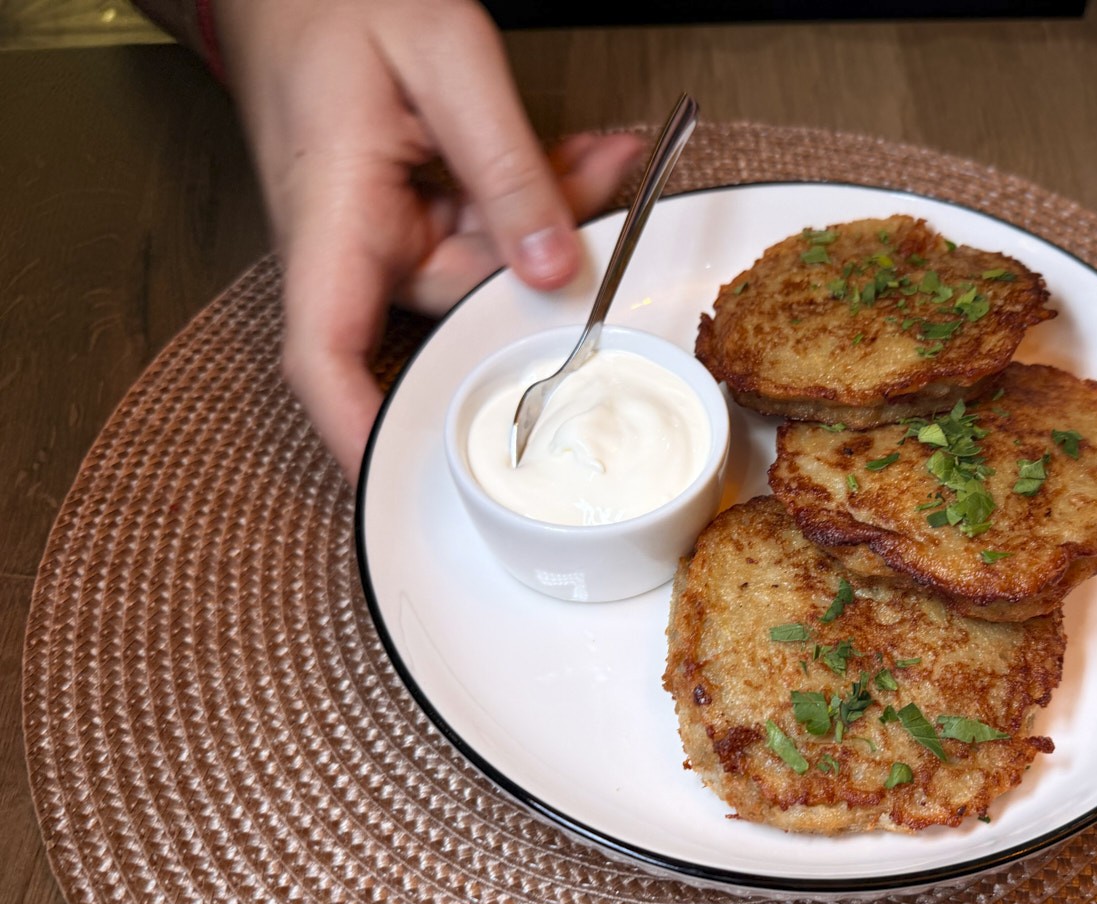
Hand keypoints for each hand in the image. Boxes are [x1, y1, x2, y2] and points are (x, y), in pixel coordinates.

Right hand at [215, 0, 642, 479]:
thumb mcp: (445, 60)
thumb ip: (507, 167)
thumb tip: (554, 268)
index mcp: (330, 216)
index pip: (327, 357)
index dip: (361, 433)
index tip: (404, 482)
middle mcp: (348, 243)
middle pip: (457, 310)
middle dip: (546, 267)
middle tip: (602, 184)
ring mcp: (376, 234)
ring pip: (486, 268)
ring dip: (552, 216)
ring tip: (599, 153)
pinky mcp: (402, 217)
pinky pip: (479, 230)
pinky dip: (530, 197)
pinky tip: (575, 157)